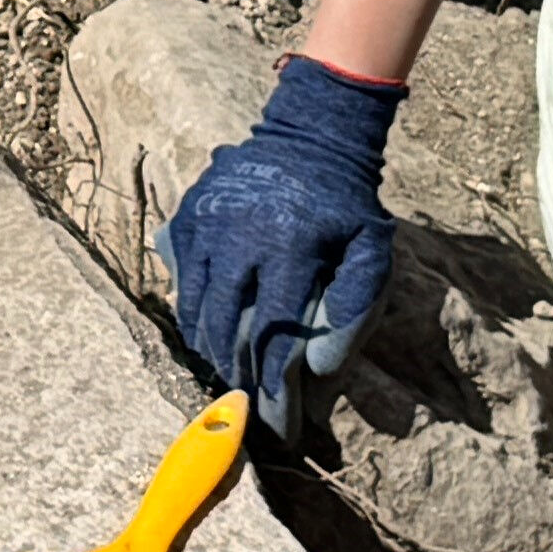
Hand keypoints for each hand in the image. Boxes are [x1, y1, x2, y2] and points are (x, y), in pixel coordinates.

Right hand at [165, 57, 402, 431]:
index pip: (271, 331)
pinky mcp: (189, 213)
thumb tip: (317, 368)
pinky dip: (189, 305)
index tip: (273, 414)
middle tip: (242, 395)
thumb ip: (354, 309)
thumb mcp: (372, 252)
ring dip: (205, 341)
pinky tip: (203, 325)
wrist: (311, 137)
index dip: (269, 379)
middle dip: (232, 367)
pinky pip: (180, 273)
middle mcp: (238, 235)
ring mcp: (207, 221)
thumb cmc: (347, 204)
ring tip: (220, 367)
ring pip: (194, 300)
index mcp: (287, 248)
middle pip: (223, 321)